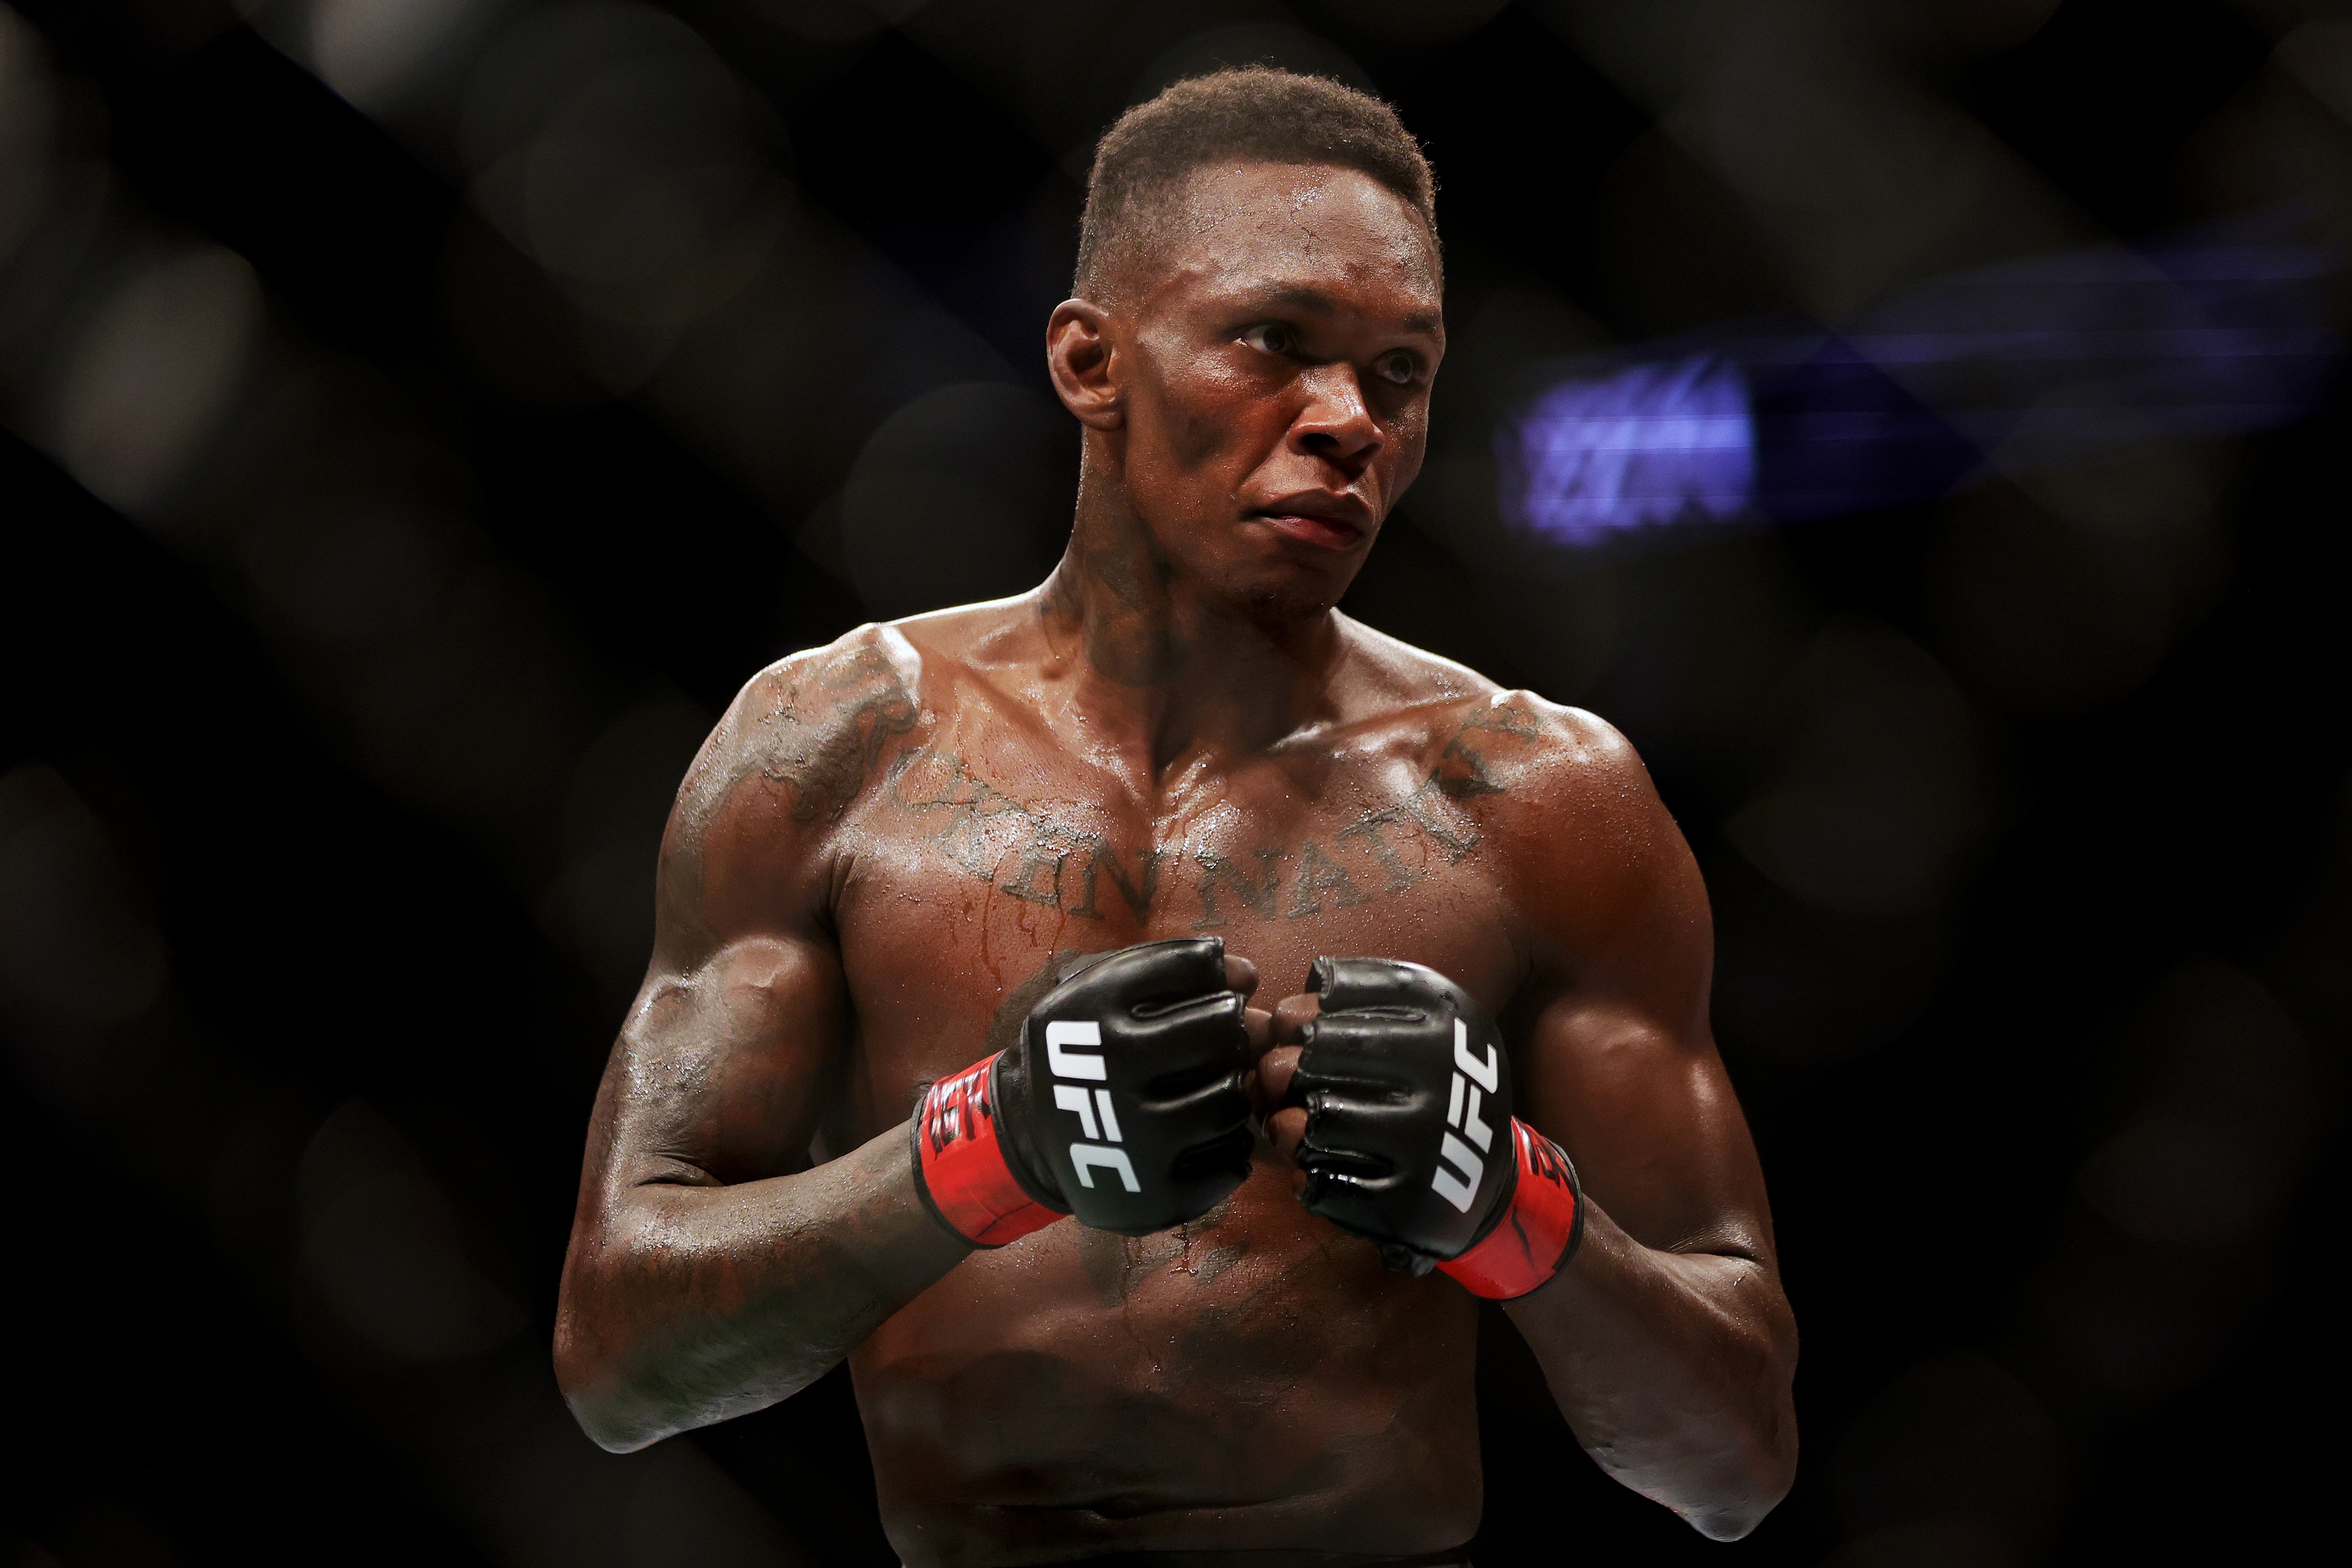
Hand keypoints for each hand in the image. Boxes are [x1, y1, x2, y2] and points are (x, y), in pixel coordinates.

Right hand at [913, 939, 1262, 1243]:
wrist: (1031, 1135)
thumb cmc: (1083, 1050)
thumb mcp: (1101, 992)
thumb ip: (1171, 966)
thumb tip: (1248, 974)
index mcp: (1092, 1009)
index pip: (1192, 967)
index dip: (1213, 973)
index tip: (1210, 987)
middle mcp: (1111, 1070)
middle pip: (1221, 1034)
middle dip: (1231, 1031)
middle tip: (1219, 1040)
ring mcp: (1134, 1138)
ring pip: (1231, 1100)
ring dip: (1232, 1089)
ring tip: (1209, 1088)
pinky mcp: (1154, 1195)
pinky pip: (1231, 1162)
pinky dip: (1231, 1145)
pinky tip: (1205, 1133)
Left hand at [1262, 957, 1583, 1297]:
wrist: (1484, 1164)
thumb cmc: (1431, 1078)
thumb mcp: (1422, 1020)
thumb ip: (1359, 1000)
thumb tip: (1285, 1017)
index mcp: (1445, 1015)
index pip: (1340, 994)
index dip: (1299, 1014)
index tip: (1292, 1030)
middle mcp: (1442, 1071)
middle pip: (1319, 1051)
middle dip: (1282, 1066)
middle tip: (1276, 1079)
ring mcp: (1428, 1140)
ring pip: (1318, 1120)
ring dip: (1284, 1122)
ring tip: (1287, 1123)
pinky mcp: (1409, 1202)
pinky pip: (1325, 1183)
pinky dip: (1306, 1174)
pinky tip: (1313, 1166)